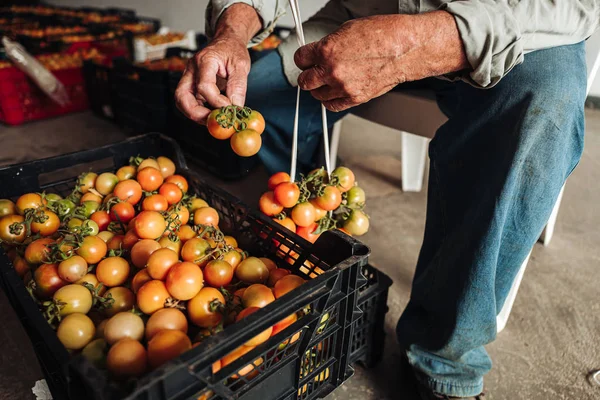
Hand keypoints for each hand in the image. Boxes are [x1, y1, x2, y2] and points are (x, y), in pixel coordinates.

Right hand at [175, 4, 260, 123]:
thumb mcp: (241, 65)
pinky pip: (190, 101)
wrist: (226, 42)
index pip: (204, 86)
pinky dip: (200, 111)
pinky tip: (213, 114)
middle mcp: (192, 69)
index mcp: (204, 60)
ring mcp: (189, 77)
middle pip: (181, 96)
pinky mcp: (192, 85)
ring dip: (196, 114)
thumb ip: (238, 86)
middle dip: (195, 113)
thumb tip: (235, 108)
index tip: (230, 108)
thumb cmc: (233, 51)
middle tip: (213, 122)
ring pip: (182, 101)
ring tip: (214, 120)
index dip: (216, 101)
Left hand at [294, 11, 467, 111]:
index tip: (306, 60)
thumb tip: (319, 52)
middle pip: (304, 80)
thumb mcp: (348, 30)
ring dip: (319, 88)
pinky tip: (333, 93)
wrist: (405, 48)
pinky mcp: (355, 98)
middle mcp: (332, 70)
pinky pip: (332, 106)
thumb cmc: (383, 35)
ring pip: (317, 95)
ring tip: (326, 82)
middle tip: (312, 72)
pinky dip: (330, 101)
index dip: (303, 59)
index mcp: (327, 50)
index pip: (300, 59)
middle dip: (307, 75)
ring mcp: (343, 86)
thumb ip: (329, 45)